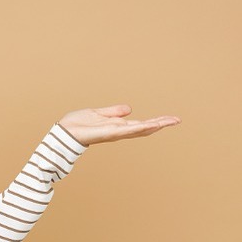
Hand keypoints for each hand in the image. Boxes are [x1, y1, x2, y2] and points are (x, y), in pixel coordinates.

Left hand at [58, 104, 180, 145]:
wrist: (64, 132)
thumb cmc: (77, 125)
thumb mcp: (98, 113)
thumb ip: (113, 112)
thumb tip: (129, 109)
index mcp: (117, 126)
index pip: (140, 124)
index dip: (154, 122)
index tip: (169, 118)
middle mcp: (119, 131)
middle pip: (144, 128)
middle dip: (160, 124)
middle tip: (177, 120)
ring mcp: (115, 133)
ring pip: (140, 129)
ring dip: (155, 125)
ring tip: (170, 121)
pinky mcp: (109, 133)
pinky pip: (127, 130)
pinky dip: (140, 127)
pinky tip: (151, 124)